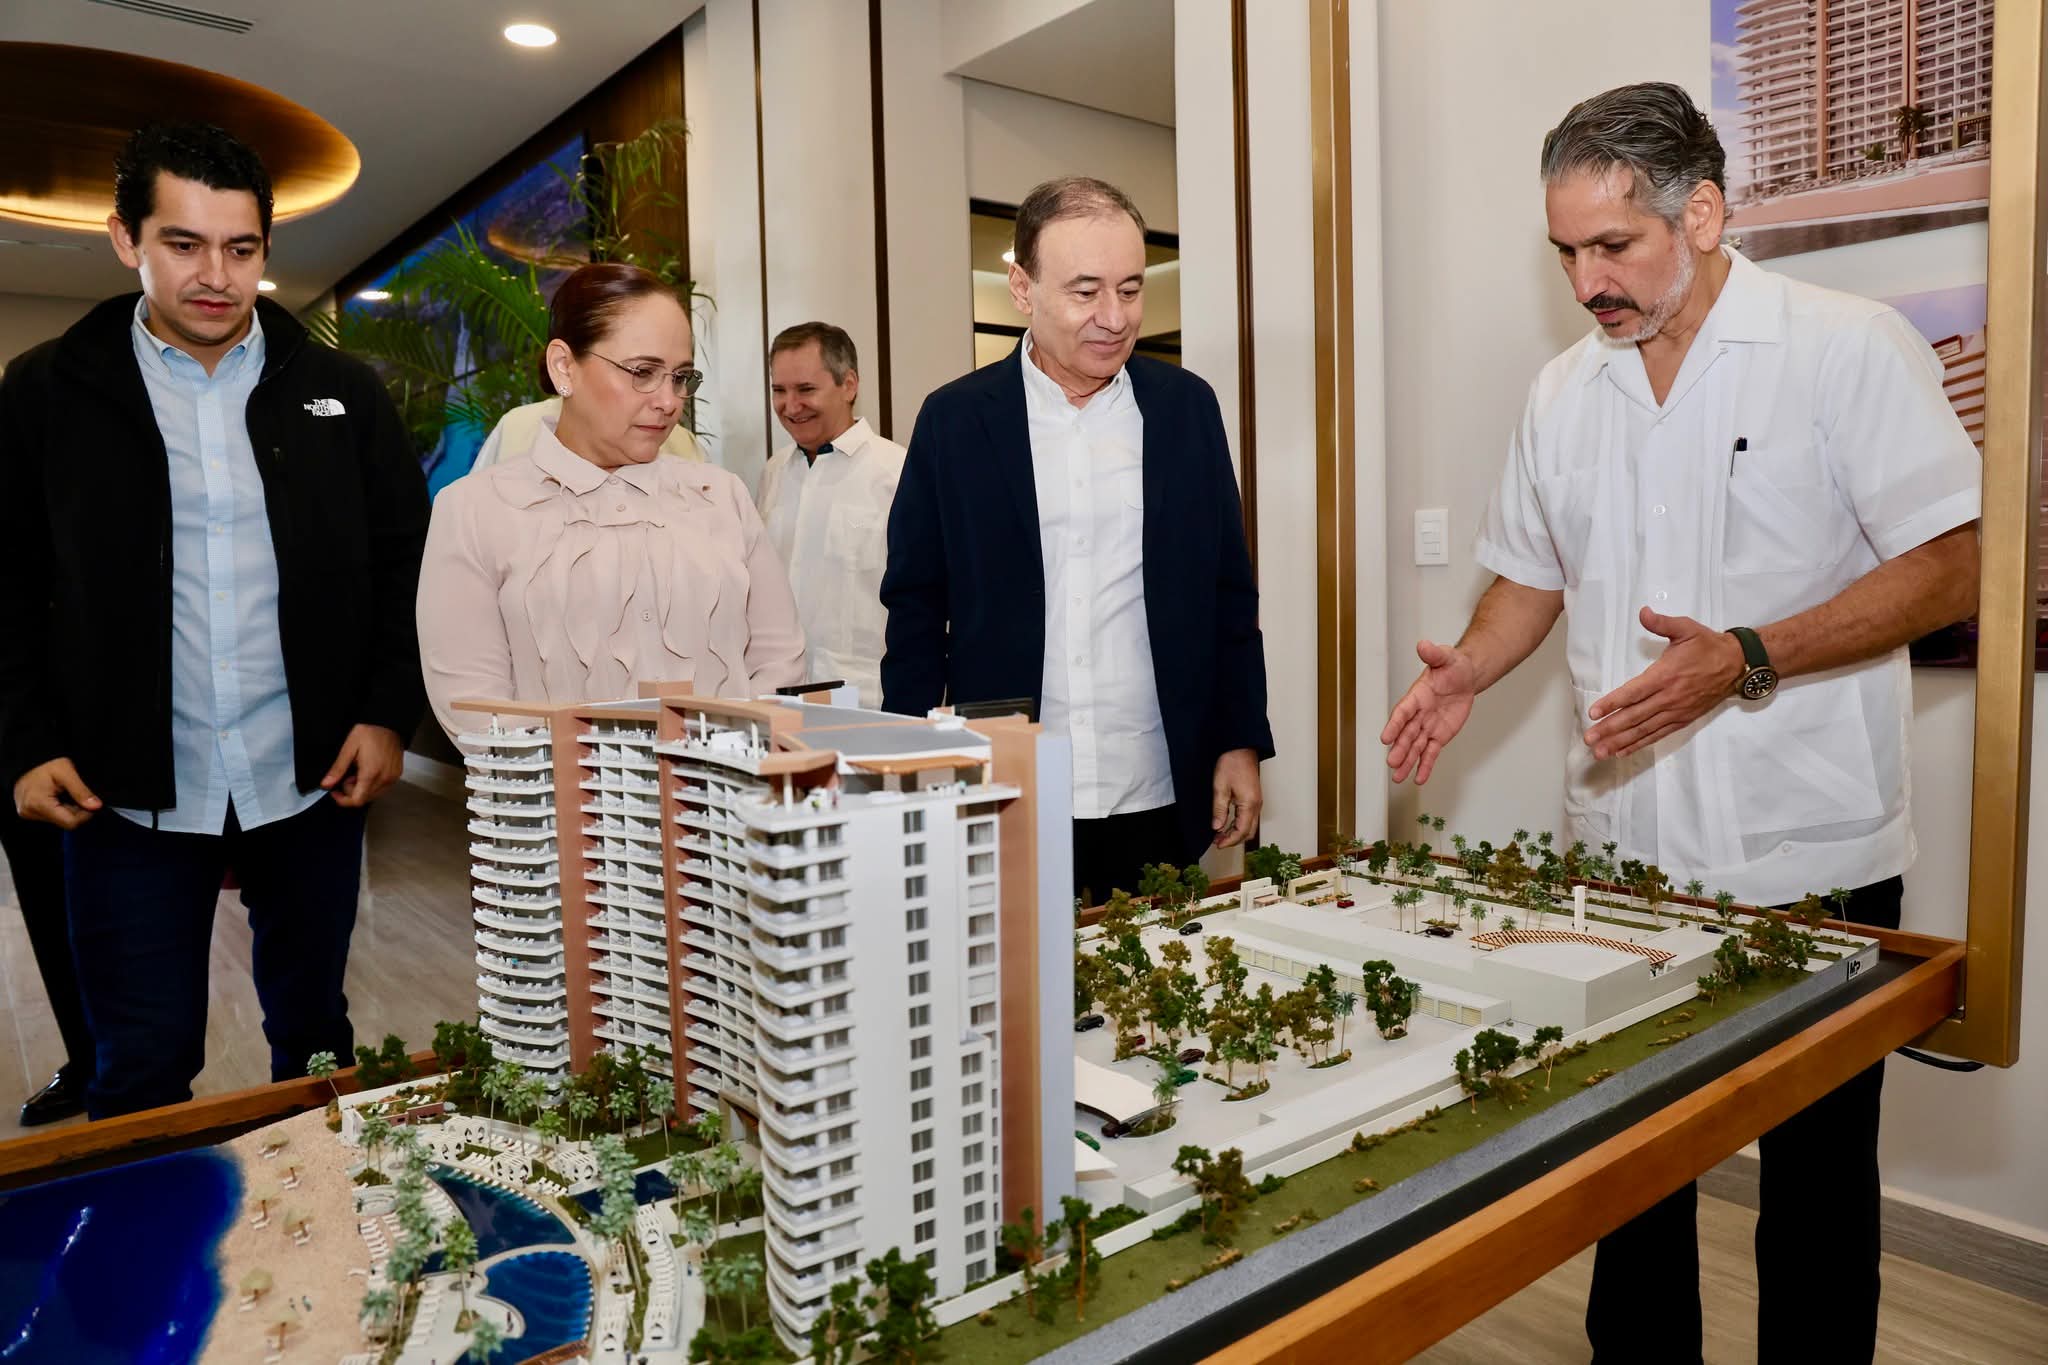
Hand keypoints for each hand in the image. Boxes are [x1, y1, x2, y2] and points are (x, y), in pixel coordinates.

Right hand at [12, 758, 100, 828]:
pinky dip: (58, 808)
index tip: (88, 801)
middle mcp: (30, 812)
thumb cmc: (45, 764)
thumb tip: (96, 806)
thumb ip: (81, 791)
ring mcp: (28, 813)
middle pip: (65, 822)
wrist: (28, 761)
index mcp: (39, 804)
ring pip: (59, 820)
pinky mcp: (28, 812)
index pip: (70, 822)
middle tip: (75, 793)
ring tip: (63, 793)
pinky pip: (50, 816)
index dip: (84, 814)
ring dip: (67, 809)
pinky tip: (57, 796)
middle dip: (76, 810)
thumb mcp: (66, 772)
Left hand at [321, 724, 405, 806]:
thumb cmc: (369, 732)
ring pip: (374, 795)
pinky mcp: (397, 774)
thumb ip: (338, 768)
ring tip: (359, 771)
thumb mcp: (349, 748)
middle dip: (352, 791)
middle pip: (365, 799)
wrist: (388, 722)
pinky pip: (382, 788)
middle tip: (348, 774)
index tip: (335, 791)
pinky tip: (369, 771)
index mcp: (371, 774)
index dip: (343, 799)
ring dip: (362, 788)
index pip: (357, 800)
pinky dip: (372, 784)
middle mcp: (384, 779)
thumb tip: (326, 784)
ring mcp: (392, 778)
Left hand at [1211, 748, 1262, 848]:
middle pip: (1248, 832)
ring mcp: (1257, 802)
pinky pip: (1250, 817)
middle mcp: (1256, 806)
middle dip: (1233, 839)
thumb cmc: (1231, 764)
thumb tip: (1217, 828)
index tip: (1217, 844)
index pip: (1241, 832)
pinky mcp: (1254, 798)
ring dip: (1236, 832)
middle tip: (1217, 841)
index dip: (1229, 841)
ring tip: (1220, 833)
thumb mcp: (1220, 788)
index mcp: (1249, 805)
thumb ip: (1219, 810)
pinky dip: (1239, 824)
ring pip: (1250, 826)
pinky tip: (1227, 822)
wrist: (1241, 747)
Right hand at [1381, 640, 1480, 783]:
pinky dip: (1425, 766)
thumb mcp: (1445, 657)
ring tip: (1398, 778)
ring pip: (1415, 747)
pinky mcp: (1438, 736)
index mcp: (1416, 696)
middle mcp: (1418, 714)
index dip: (1394, 724)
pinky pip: (1430, 752)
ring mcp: (1427, 726)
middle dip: (1400, 748)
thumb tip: (1423, 645)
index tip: (1385, 737)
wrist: (1465, 677)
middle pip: (1407, 733)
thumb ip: (1434, 654)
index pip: (1403, 712)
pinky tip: (1418, 779)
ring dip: (1407, 762)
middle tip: (1392, 763)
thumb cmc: (1452, 666)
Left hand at [1585, 608, 1745, 759]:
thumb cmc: (1707, 645)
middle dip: (1610, 729)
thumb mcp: (1686, 628)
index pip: (1634, 692)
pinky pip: (1658, 734)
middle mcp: (1669, 697)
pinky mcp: (1683, 719)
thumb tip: (1643, 612)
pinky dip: (1640, 744)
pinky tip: (1623, 751)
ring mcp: (1676, 711)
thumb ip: (1662, 623)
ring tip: (1600, 752)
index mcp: (1665, 675)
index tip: (1594, 713)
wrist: (1737, 664)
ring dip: (1621, 742)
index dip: (1613, 703)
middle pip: (1634, 716)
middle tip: (1589, 739)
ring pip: (1644, 730)